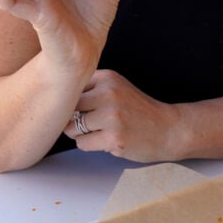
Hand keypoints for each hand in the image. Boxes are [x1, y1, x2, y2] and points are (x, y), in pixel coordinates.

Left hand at [63, 69, 178, 161]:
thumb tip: (54, 99)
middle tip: (89, 122)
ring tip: (99, 131)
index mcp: (108, 77)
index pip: (71, 88)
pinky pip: (83, 144)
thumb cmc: (138, 110)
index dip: (73, 101)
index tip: (82, 107)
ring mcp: (111, 117)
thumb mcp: (118, 87)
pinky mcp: (113, 138)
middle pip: (68, 108)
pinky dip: (90, 145)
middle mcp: (108, 93)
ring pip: (72, 128)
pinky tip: (107, 140)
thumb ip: (91, 88)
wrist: (168, 128)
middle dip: (73, 118)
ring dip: (81, 134)